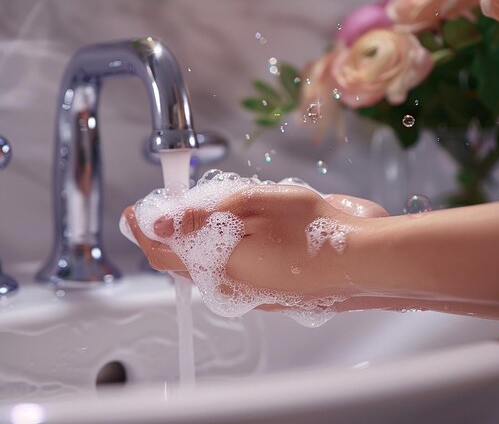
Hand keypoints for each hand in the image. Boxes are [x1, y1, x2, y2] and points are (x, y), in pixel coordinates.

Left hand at [123, 184, 386, 298]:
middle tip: (167, 208)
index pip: (163, 252)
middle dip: (168, 235)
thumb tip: (161, 221)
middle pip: (181, 263)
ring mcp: (250, 294)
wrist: (363, 264)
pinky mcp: (268, 294)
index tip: (135, 212)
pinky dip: (219, 253)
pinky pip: (229, 273)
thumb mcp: (254, 204)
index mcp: (219, 266)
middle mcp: (229, 287)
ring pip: (206, 268)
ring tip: (200, 217)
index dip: (144, 229)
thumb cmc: (315, 231)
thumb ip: (203, 212)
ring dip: (194, 244)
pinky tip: (235, 236)